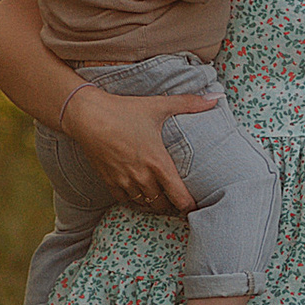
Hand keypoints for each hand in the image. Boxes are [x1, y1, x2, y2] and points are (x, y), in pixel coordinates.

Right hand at [59, 84, 214, 213]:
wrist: (88, 116)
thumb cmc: (124, 111)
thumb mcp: (158, 106)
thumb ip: (189, 104)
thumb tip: (216, 98)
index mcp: (158, 162)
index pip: (180, 197)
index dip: (190, 205)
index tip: (196, 204)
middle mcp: (142, 177)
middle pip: (163, 205)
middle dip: (173, 205)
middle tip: (180, 201)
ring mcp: (124, 181)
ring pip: (145, 205)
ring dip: (155, 203)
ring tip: (163, 198)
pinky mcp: (109, 182)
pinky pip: (126, 201)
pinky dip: (136, 200)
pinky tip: (141, 193)